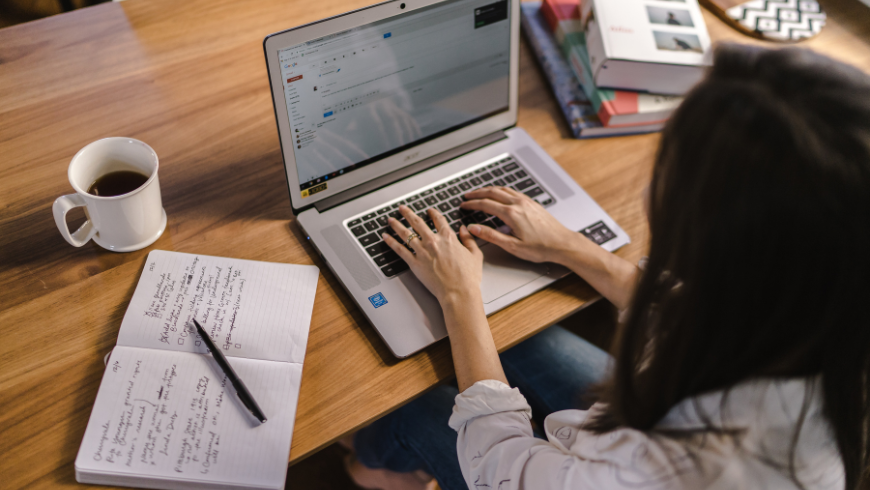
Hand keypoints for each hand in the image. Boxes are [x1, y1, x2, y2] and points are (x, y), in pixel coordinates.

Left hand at [382, 205, 483, 304]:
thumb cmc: (468, 277)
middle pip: (417, 223)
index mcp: (449, 238)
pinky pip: (400, 250)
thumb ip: (469, 239)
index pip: (439, 220)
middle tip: (402, 208)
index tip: (429, 211)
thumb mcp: (475, 255)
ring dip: (397, 225)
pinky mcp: (414, 263)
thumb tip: (464, 229)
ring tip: (391, 220)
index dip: (433, 213)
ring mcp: (422, 252)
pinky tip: (386, 237)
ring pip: (406, 234)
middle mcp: (433, 242)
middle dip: (408, 213)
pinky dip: (391, 242)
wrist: (458, 292)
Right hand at [460, 186, 580, 263]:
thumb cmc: (541, 247)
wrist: (562, 243)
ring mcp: (526, 201)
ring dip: (489, 189)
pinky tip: (500, 194)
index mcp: (511, 214)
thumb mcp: (512, 246)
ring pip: (503, 189)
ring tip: (480, 192)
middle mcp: (518, 204)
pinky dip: (501, 190)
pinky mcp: (532, 203)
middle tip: (467, 196)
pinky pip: (513, 192)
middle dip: (477, 193)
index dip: (472, 204)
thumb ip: (491, 236)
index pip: (486, 204)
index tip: (464, 205)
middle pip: (493, 192)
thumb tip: (474, 229)